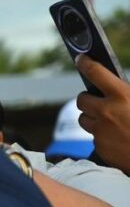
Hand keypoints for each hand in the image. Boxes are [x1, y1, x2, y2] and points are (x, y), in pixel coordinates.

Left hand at [76, 54, 129, 172]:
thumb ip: (127, 92)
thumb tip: (118, 86)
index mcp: (122, 95)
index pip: (96, 73)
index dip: (86, 64)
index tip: (80, 59)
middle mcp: (106, 112)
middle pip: (81, 100)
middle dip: (87, 98)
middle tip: (95, 98)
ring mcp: (100, 131)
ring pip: (83, 119)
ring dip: (92, 117)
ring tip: (107, 118)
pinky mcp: (99, 147)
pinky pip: (94, 137)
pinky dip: (102, 135)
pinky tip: (117, 136)